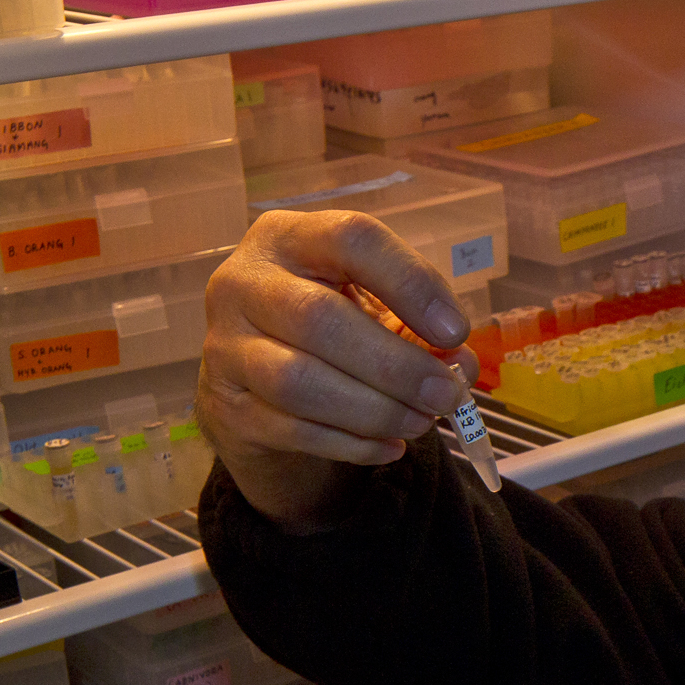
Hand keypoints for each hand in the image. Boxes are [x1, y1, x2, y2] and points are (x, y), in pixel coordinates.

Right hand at [197, 209, 476, 532]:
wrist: (252, 375)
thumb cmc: (326, 324)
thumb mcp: (370, 306)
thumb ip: (417, 326)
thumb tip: (459, 363)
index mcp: (288, 237)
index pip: (352, 240)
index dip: (410, 283)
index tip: (455, 330)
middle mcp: (243, 283)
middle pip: (319, 320)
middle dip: (396, 365)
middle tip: (446, 394)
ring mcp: (225, 346)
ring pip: (297, 383)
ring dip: (373, 410)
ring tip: (421, 422)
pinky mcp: (227, 405)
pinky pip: (292, 431)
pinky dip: (351, 445)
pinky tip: (390, 447)